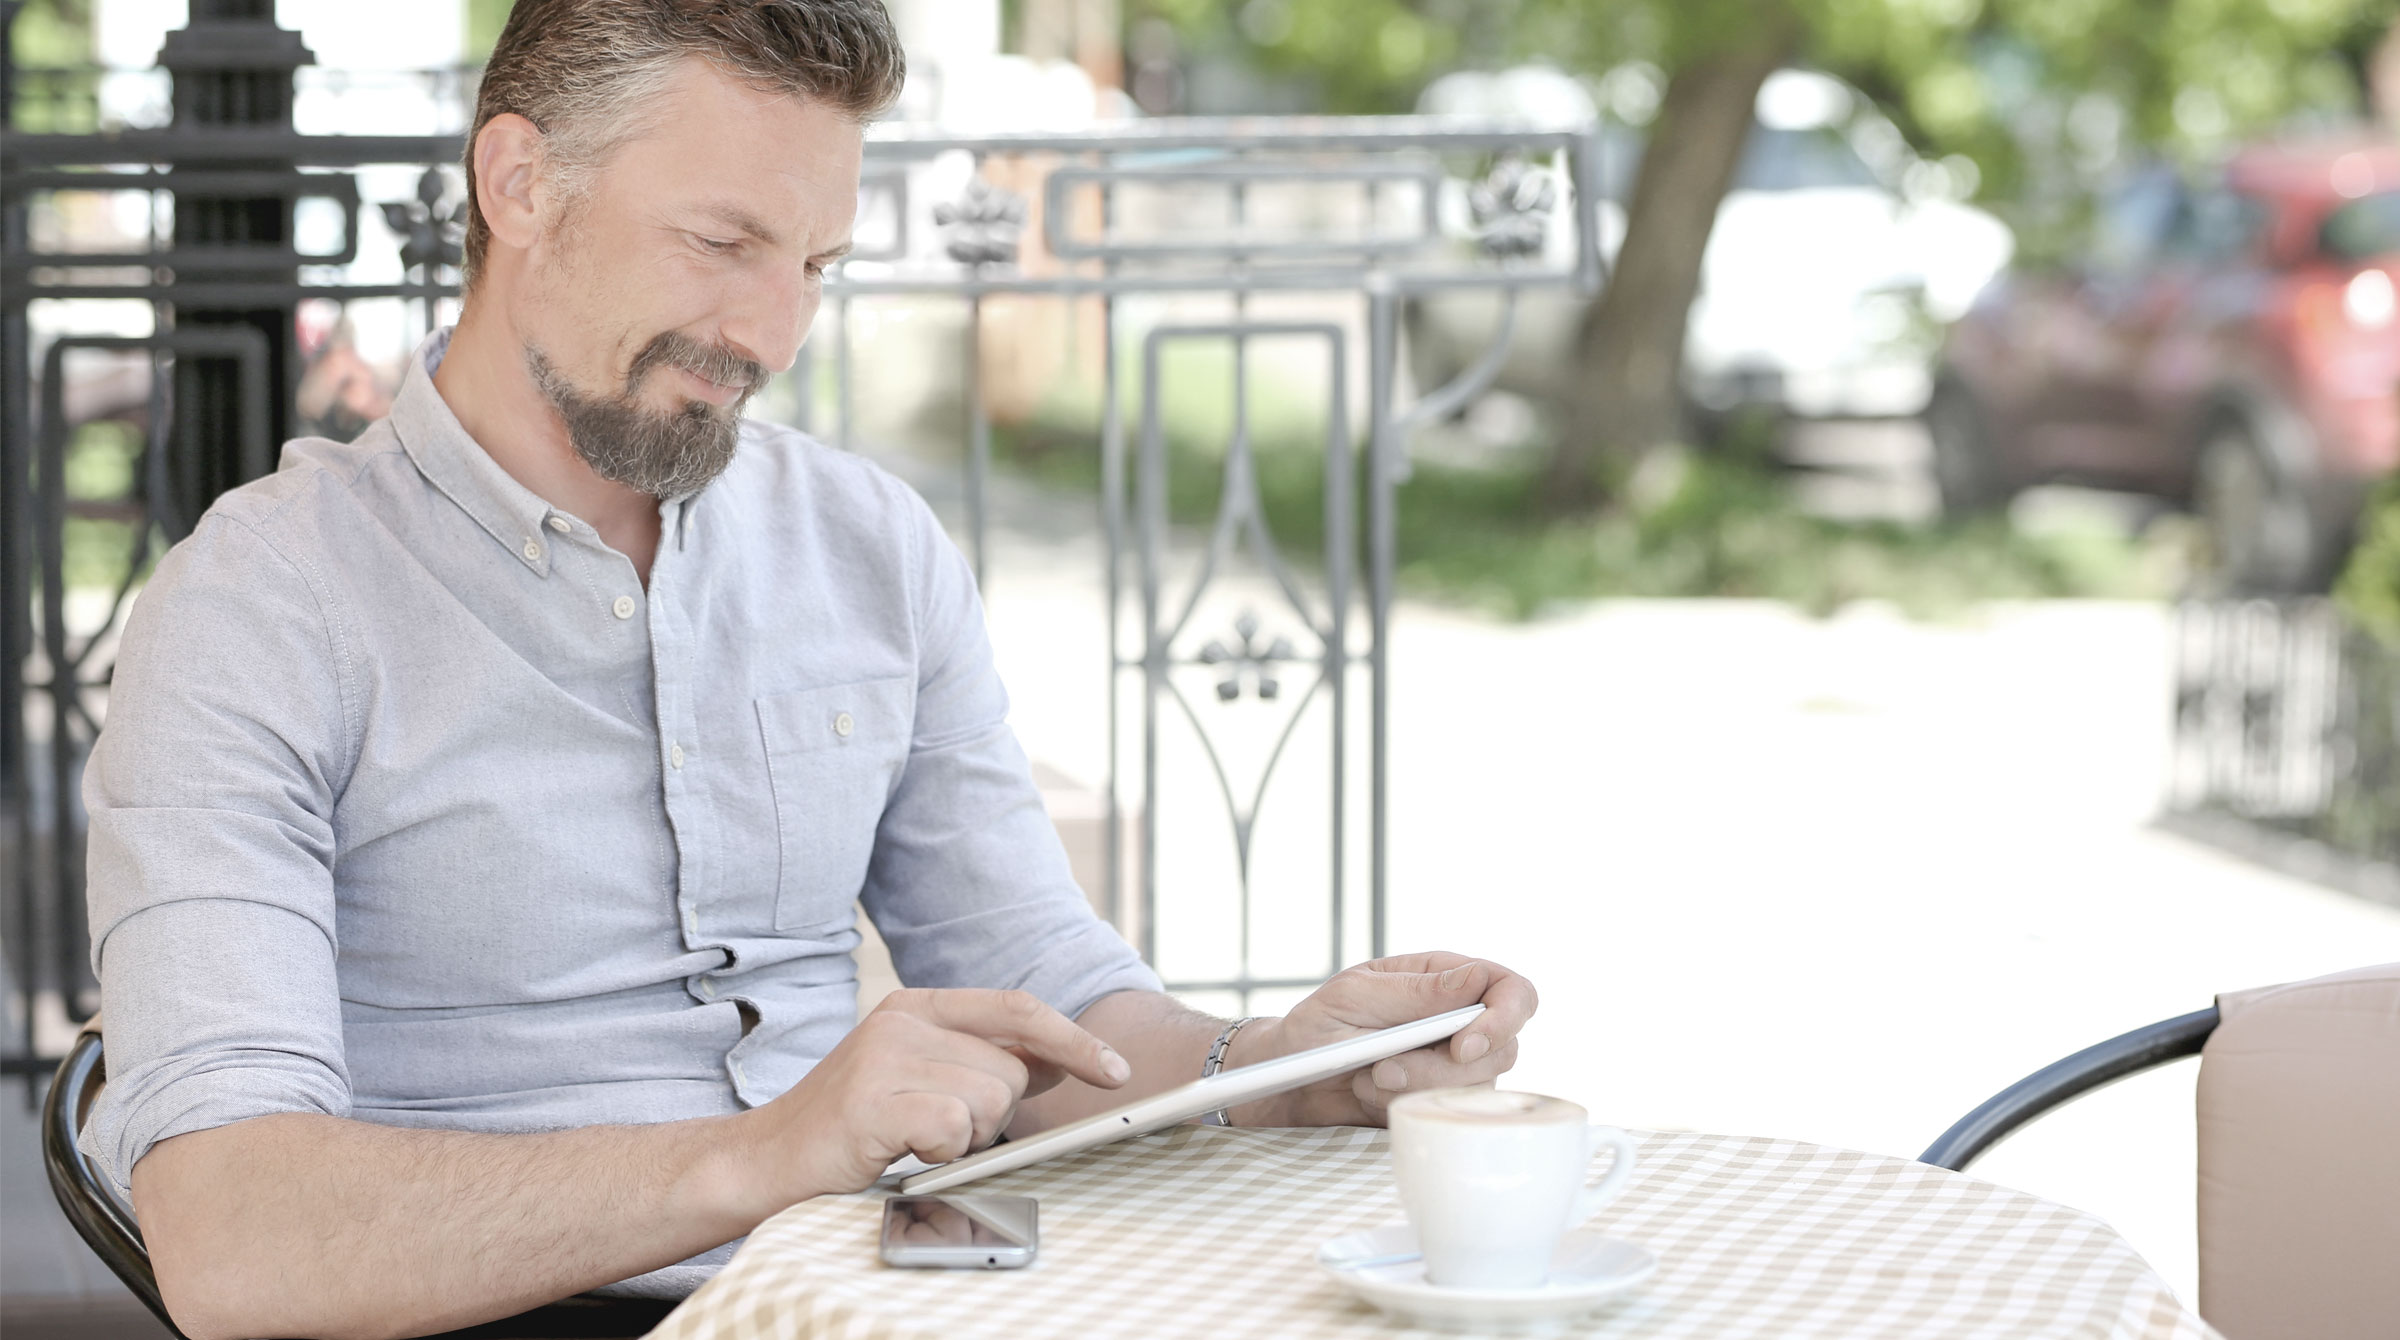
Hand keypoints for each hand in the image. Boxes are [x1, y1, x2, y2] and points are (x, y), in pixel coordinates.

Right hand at [736, 989, 1130, 1210]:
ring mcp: (884, 1056)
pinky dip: (940, 1152)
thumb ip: (977, 1060)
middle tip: (940, 1130)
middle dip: (995, 1114)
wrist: (765, 1158)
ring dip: (965, 1138)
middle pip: (1011, 1067)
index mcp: (917, 1005)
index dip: (1073, 1038)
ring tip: (915, 1141)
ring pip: (989, 1099)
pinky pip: (953, 1127)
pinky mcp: (871, 1101)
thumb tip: (1061, 1060)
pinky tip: (903, 1152)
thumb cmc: (850, 1126)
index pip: (1017, 1008)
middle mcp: (902, 1020)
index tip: (1114, 1070)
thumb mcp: (915, 1075)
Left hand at [1228, 952, 1535, 1126]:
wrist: (1289, 1080)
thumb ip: (1416, 990)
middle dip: (1444, 1069)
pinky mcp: (1438, 1102)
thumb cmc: (1316, 1027)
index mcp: (1443, 979)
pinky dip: (1405, 1109)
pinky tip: (1370, 1095)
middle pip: (1502, 1049)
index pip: (1511, 991)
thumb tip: (1478, 977)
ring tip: (1368, 1077)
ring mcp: (1452, 1066)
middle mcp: (1458, 1022)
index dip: (1504, 1018)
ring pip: (1476, 1088)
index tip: (1463, 1046)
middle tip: (1385, 1068)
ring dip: (1417, 1089)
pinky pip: (1447, 1115)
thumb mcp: (1354, 996)